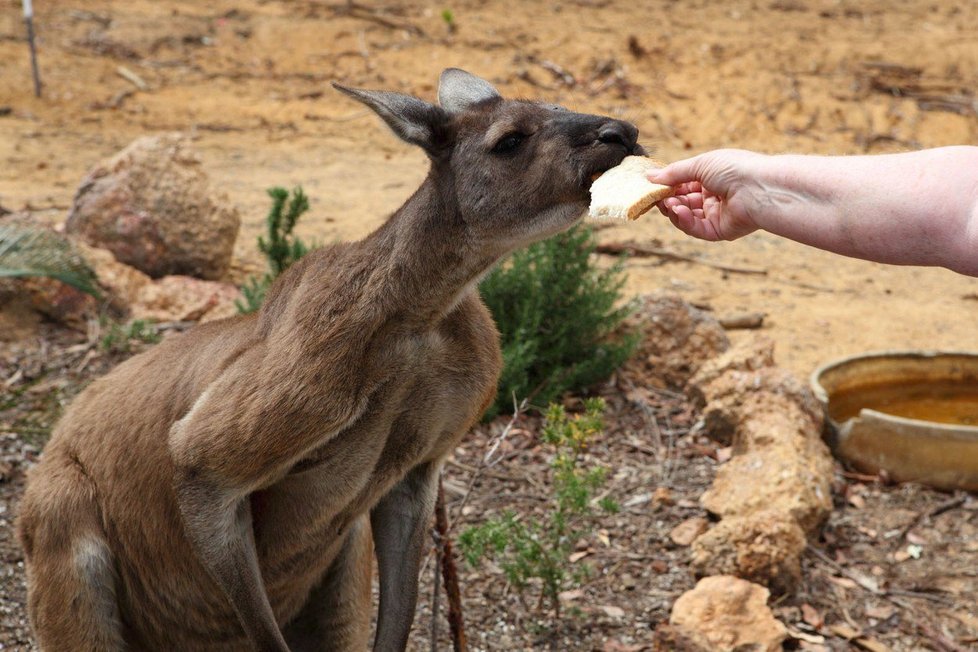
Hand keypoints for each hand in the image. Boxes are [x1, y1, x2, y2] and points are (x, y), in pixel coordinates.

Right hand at [647, 149, 766, 240]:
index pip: (683, 184)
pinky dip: (684, 221)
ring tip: (669, 203)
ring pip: (686, 217)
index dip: (667, 186)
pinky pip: (696, 229)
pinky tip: (678, 211)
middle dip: (668, 200)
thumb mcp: (699, 164)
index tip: (651, 186)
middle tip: (656, 198)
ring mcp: (716, 214)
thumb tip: (649, 177)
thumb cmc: (735, 169)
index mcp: (711, 178)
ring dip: (674, 210)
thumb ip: (673, 173)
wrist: (759, 187)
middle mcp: (714, 196)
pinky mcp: (719, 230)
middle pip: (682, 202)